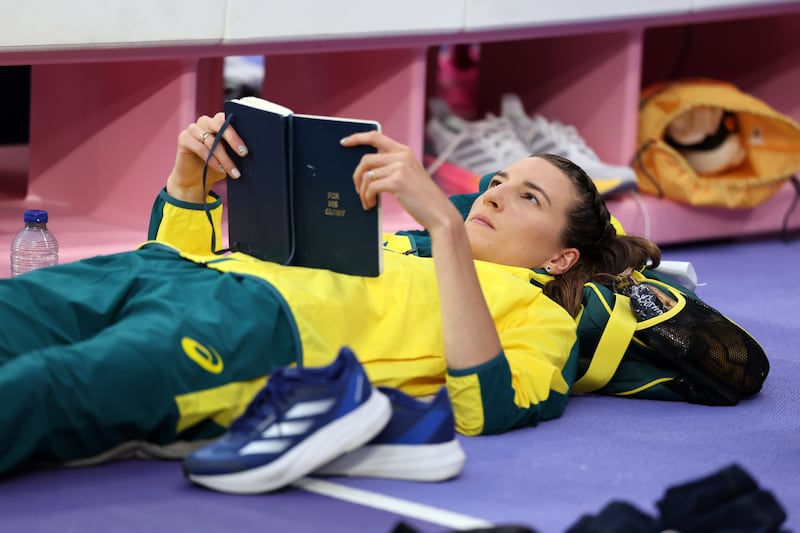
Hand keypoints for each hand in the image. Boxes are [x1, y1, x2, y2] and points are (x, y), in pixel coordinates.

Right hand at [166, 112, 248, 202]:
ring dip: (224, 158)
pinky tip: (220, 170)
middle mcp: (205, 122)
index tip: (248, 147)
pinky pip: (200, 148)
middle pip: (220, 124)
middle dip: (233, 139)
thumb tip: (258, 150)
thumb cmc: (216, 166)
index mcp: (218, 122)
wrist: (194, 180)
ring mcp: (193, 129)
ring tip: (234, 172)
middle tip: (244, 154)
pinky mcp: (183, 139)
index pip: (229, 119)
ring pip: (211, 140)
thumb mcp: (230, 157)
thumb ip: (237, 150)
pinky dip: (211, 160)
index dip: (239, 132)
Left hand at [343, 131, 461, 233]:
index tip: (344, 142)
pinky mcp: (397, 182)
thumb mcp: (409, 175)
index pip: (375, 137)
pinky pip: (371, 187)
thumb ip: (392, 167)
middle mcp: (402, 156)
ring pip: (367, 175)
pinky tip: (370, 205)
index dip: (357, 138)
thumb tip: (366, 171)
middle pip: (366, 159)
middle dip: (356, 176)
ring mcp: (400, 168)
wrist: (439, 213)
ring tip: (366, 202)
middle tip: (357, 190)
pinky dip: (367, 198)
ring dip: (362, 191)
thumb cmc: (422, 199)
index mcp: (404, 151)